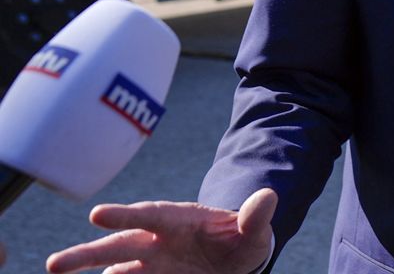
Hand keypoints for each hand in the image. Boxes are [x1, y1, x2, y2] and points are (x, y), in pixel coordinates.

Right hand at [46, 188, 276, 273]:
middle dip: (86, 255)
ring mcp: (150, 265)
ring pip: (114, 271)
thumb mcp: (254, 229)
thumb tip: (270, 197)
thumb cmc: (242, 237)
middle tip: (54, 265)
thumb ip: (256, 216)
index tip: (97, 214)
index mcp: (178, 220)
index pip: (149, 215)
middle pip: (117, 246)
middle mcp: (155, 242)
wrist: (236, 257)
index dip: (126, 215)